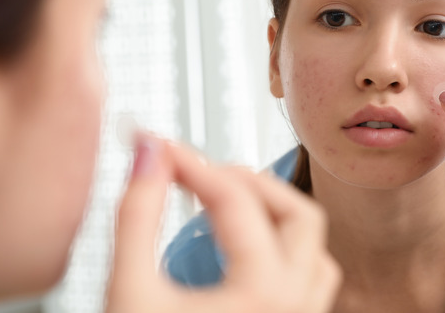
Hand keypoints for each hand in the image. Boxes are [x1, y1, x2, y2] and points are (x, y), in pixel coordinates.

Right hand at [105, 134, 341, 312]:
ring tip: (228, 203)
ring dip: (277, 215)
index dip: (190, 163)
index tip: (157, 148)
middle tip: (202, 172)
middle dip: (251, 182)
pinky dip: (286, 252)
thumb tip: (148, 156)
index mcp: (262, 295)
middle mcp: (295, 310)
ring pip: (315, 250)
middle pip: (298, 214)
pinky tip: (247, 250)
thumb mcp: (129, 292)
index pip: (232, 199)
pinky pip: (312, 282)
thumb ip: (136, 216)